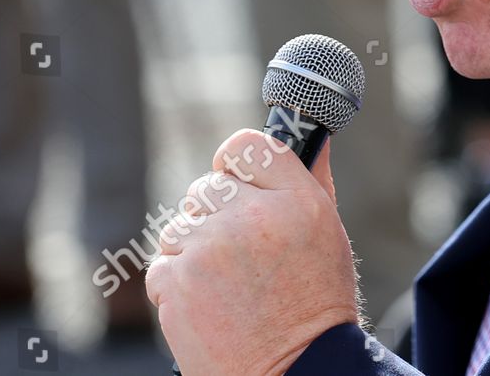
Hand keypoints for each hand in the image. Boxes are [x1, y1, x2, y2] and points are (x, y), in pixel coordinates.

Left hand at [146, 130, 360, 375]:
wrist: (295, 371)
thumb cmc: (314, 304)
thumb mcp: (327, 233)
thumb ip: (309, 181)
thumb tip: (309, 137)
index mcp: (297, 199)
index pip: (246, 146)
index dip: (234, 165)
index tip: (235, 183)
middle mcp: (254, 215)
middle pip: (206, 187)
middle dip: (214, 217)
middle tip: (238, 257)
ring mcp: (211, 247)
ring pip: (178, 226)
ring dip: (193, 252)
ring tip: (226, 288)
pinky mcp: (178, 280)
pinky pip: (162, 265)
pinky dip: (177, 286)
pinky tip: (209, 307)